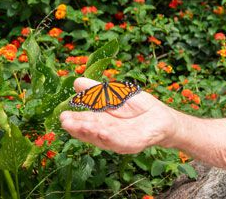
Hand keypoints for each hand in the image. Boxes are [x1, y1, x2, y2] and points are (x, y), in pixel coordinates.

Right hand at [59, 77, 178, 153]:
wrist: (162, 117)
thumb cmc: (138, 107)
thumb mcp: (116, 95)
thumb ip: (97, 91)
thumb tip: (76, 81)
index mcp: (102, 122)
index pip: (86, 121)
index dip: (75, 120)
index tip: (62, 116)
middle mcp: (108, 133)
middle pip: (91, 131)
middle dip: (79, 127)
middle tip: (65, 122)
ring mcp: (120, 139)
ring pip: (103, 137)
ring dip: (92, 133)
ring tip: (81, 126)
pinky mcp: (133, 143)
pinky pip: (121, 142)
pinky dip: (112, 138)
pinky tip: (104, 132)